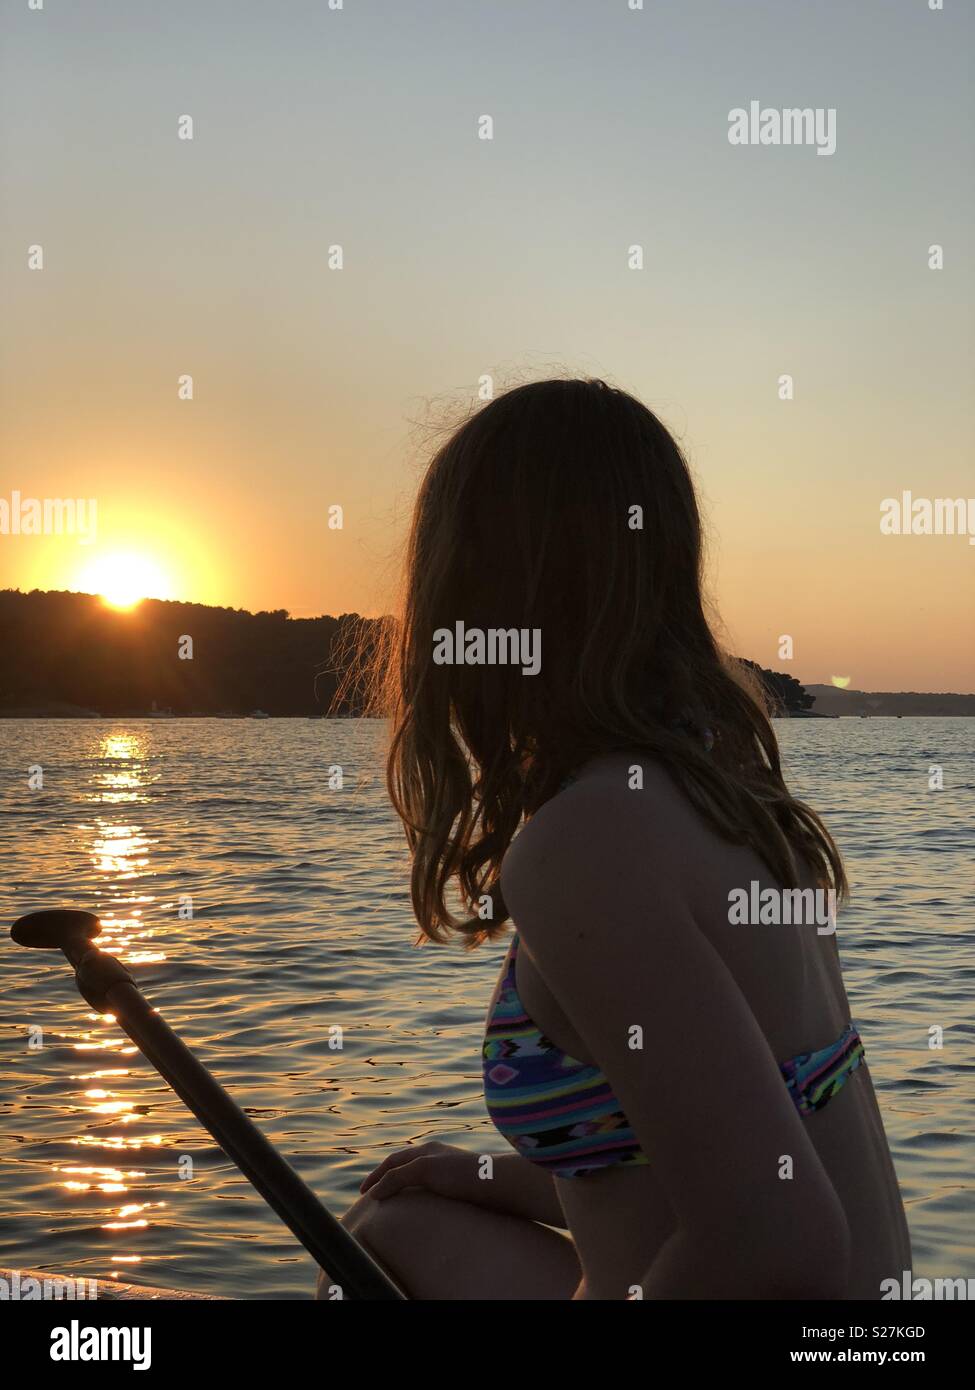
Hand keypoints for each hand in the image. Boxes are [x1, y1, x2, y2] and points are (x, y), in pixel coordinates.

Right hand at [360, 1141, 478, 1201]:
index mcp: (426, 1150)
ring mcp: (449, 1170)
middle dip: (388, 1179)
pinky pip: (432, 1189)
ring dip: (404, 1188)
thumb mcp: (425, 1170)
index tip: (363, 1194)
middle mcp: (437, 1157)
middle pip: (405, 1167)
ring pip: (419, 1178)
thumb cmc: (463, 1174)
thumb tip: (375, 1193)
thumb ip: (398, 1178)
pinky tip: (422, 1208)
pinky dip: (419, 1196)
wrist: (499, 1183)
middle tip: (375, 1197)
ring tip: (396, 1204)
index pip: (393, 1162)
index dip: (376, 1176)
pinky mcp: (460, 1185)